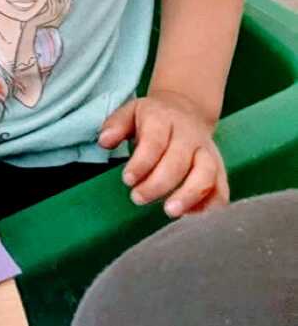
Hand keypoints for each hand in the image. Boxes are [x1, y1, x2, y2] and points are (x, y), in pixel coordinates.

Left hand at [99, 89, 228, 217]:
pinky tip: (191, 216)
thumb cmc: (152, 118)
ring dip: (189, 195)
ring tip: (170, 212)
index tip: (127, 180)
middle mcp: (189, 135)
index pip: (155, 141)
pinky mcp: (220, 169)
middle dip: (158, 183)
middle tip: (138, 199)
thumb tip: (104, 141)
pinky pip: (221, 189)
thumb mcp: (130, 112)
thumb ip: (116, 126)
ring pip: (206, 174)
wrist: (187, 109)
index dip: (142, 162)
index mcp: (164, 119)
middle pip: (179, 160)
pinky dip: (211, 206)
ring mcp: (208, 152)